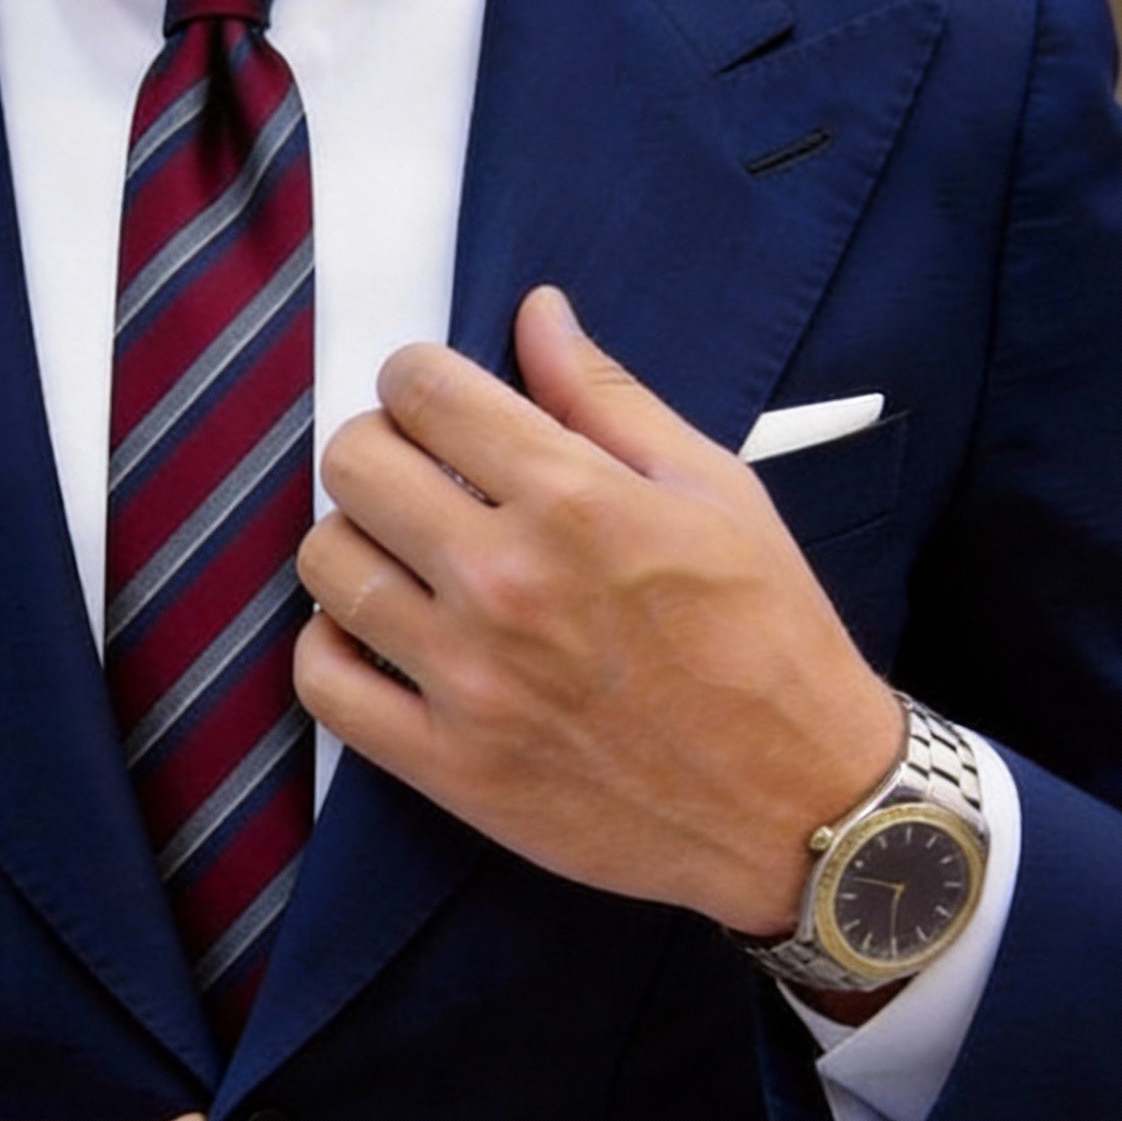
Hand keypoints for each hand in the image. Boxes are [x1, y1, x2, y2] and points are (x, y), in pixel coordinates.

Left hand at [293, 285, 903, 936]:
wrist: (797, 805)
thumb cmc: (769, 643)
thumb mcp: (715, 492)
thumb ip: (608, 399)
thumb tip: (537, 315)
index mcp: (574, 501)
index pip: (425, 391)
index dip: (415, 377)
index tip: (431, 398)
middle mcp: (505, 582)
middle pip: (354, 466)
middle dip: (376, 445)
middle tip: (414, 470)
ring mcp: (468, 679)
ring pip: (325, 564)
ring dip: (351, 540)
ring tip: (398, 553)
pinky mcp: (447, 764)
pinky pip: (323, 682)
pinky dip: (329, 646)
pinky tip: (373, 632)